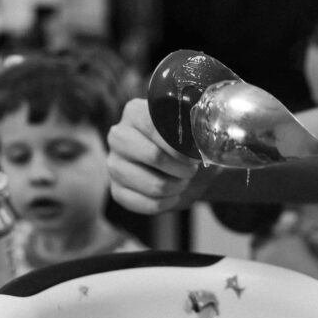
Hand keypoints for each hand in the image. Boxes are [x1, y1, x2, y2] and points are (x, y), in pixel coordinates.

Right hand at [106, 99, 217, 213]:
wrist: (186, 172)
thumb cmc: (188, 148)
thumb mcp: (192, 133)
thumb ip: (194, 130)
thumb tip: (204, 139)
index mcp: (134, 112)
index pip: (154, 126)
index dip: (178, 146)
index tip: (194, 157)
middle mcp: (118, 137)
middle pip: (153, 155)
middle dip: (180, 169)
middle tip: (191, 171)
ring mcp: (114, 165)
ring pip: (153, 185)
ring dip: (176, 187)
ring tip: (182, 182)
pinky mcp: (117, 191)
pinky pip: (147, 204)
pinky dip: (167, 203)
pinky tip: (172, 196)